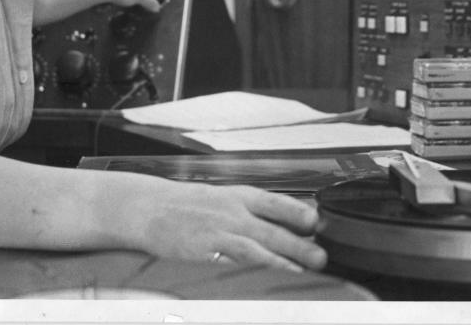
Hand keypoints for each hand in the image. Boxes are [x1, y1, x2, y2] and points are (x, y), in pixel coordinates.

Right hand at [135, 181, 327, 271]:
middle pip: (275, 227)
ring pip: (261, 244)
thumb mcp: (219, 199)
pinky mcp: (206, 247)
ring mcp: (220, 229)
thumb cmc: (183, 206)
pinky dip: (257, 266)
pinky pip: (237, 258)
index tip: (319, 223)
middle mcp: (233, 210)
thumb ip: (246, 210)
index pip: (277, 202)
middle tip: (322, 255)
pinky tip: (269, 276)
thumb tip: (276, 223)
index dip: (300, 212)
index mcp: (238, 195)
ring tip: (306, 269)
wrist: (148, 207)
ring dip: (286, 258)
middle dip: (302, 243)